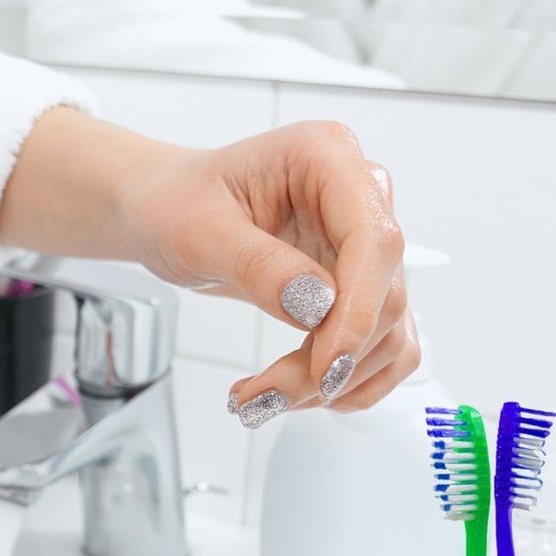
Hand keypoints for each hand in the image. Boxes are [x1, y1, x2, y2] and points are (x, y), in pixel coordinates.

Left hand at [120, 121, 415, 421]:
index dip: (358, 311)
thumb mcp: (200, 231)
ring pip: (388, 332)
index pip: (374, 240)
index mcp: (327, 158)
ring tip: (263, 396)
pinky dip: (348, 383)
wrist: (168, 211)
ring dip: (334, 381)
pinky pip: (384, 347)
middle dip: (330, 360)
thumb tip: (318, 307)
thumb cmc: (176, 203)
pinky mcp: (360, 286)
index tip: (325, 367)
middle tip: (266, 396)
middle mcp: (359, 197)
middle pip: (385, 296)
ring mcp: (364, 245)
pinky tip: (299, 392)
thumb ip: (259, 266)